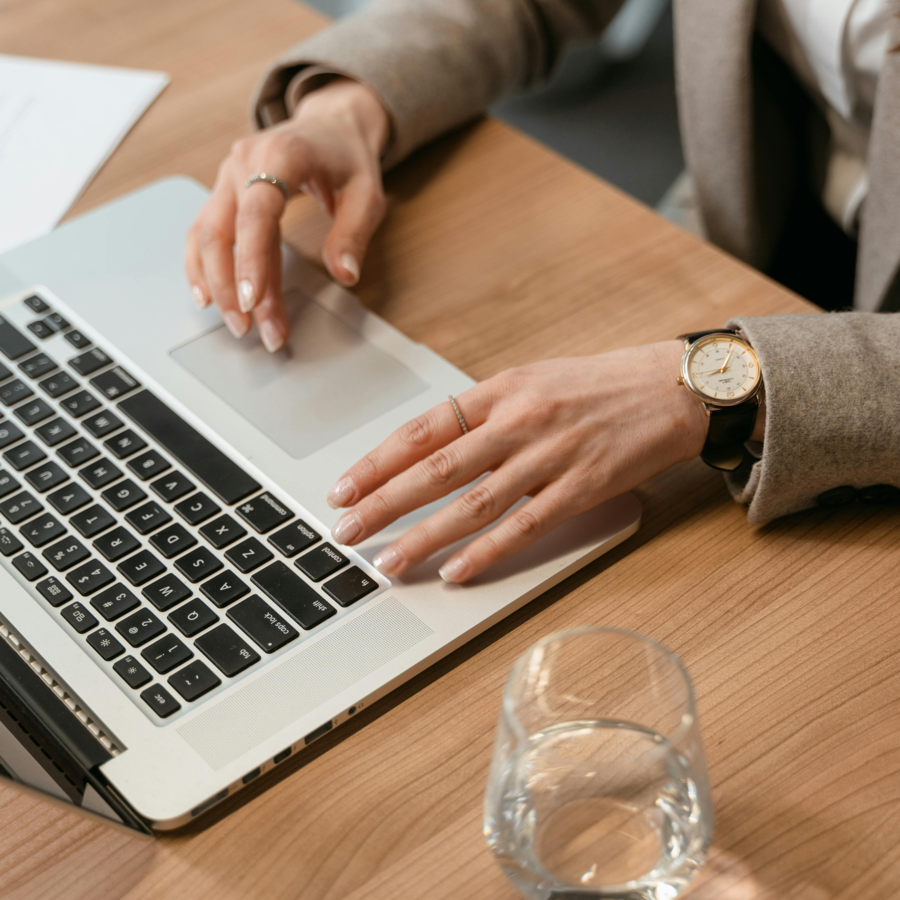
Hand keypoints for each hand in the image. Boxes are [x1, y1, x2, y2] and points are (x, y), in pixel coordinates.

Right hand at [185, 77, 389, 351]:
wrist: (330, 124)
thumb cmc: (347, 159)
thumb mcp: (368, 194)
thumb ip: (354, 233)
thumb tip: (344, 275)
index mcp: (281, 154)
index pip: (257, 213)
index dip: (252, 260)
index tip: (254, 302)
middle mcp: (244, 161)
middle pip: (221, 231)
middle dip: (232, 288)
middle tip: (251, 330)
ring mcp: (228, 176)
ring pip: (205, 236)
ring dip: (216, 285)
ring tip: (237, 325)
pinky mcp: (224, 192)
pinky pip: (202, 232)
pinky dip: (201, 267)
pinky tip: (209, 299)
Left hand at [327, 341, 708, 582]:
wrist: (671, 388)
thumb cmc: (598, 386)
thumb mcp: (533, 381)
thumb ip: (484, 414)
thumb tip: (431, 449)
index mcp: (501, 390)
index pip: (423, 430)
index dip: (378, 462)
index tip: (343, 488)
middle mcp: (519, 421)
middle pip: (436, 469)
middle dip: (383, 504)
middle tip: (345, 531)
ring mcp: (550, 456)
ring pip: (473, 504)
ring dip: (424, 537)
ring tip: (389, 562)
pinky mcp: (582, 488)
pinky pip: (525, 526)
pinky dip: (487, 552)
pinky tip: (457, 571)